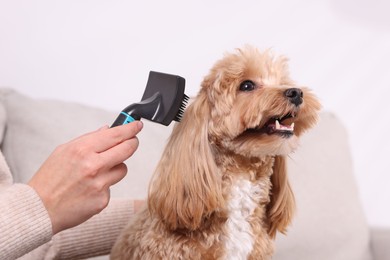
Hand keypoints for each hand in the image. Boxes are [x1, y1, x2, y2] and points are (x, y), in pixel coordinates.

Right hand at [28, 121, 142, 233]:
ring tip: (98, 172)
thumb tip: (107, 130)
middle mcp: (93, 165)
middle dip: (132, 143)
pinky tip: (88, 188)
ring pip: (123, 169)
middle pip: (127, 149)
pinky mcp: (102, 200)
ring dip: (116, 167)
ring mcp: (99, 184)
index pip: (116, 134)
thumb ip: (88, 139)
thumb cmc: (49, 179)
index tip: (137, 126)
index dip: (130, 129)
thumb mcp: (64, 151)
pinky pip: (112, 187)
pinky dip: (104, 186)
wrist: (39, 209)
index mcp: (82, 149)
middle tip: (132, 142)